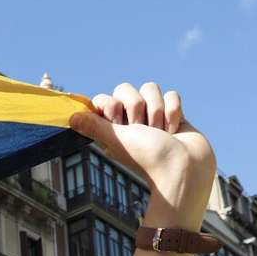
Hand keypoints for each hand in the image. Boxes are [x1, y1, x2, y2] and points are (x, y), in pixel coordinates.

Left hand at [68, 82, 215, 230]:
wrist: (185, 167)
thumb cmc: (148, 157)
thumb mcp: (116, 140)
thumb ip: (94, 126)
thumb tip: (71, 118)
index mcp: (112, 128)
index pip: (104, 98)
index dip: (111, 105)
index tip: (118, 123)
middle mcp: (130, 121)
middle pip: (127, 88)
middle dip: (136, 106)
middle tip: (142, 129)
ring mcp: (153, 116)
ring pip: (150, 88)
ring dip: (157, 110)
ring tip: (161, 133)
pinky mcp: (173, 114)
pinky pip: (171, 95)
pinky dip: (174, 111)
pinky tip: (174, 130)